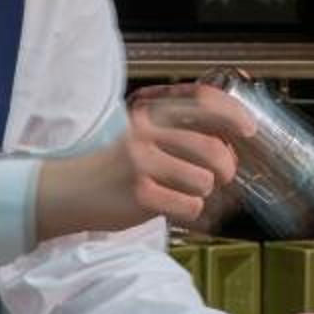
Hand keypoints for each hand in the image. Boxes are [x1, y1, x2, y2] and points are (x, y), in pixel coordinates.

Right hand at [33, 82, 253, 242]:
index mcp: (147, 114)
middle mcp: (145, 134)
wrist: (65, 191)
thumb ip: (174, 130)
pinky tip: (172, 207)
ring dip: (203, 193)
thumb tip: (230, 142)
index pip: (202, 101)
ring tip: (183, 192)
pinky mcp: (141, 196)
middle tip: (219, 176)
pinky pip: (191, 207)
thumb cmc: (108, 166)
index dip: (233, 115)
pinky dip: (190, 212)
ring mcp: (142, 165)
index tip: (248, 130)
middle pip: (213, 149)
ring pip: (206, 181)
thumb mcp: (137, 134)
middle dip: (226, 168)